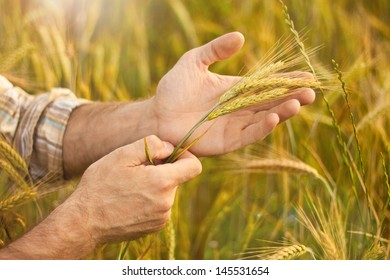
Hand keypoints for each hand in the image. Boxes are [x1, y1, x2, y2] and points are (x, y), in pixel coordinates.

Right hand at [66, 135, 201, 243]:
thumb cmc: (100, 185)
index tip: (169, 154)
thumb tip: (170, 147)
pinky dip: (151, 200)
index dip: (185, 156)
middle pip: (177, 178)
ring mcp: (162, 218)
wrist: (83, 222)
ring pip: (167, 192)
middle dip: (162, 170)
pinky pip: (161, 206)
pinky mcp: (155, 227)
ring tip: (129, 187)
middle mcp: (166, 203)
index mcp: (162, 182)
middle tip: (137, 171)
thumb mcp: (121, 155)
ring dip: (155, 186)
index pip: (194, 167)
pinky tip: (130, 200)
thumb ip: (151, 145)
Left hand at [152, 32, 314, 155]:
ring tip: (296, 104)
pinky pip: (248, 135)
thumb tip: (240, 37)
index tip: (307, 76)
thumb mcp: (193, 62)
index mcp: (236, 89)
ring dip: (281, 113)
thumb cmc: (173, 88)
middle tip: (310, 92)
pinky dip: (261, 128)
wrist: (157, 115)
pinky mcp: (227, 142)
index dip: (286, 81)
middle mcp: (239, 108)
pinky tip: (273, 118)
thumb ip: (215, 50)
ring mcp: (234, 125)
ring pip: (264, 120)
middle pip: (271, 102)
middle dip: (291, 98)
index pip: (266, 84)